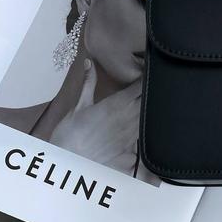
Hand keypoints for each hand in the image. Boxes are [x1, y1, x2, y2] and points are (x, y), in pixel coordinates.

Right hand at [50, 57, 141, 174]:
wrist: (71, 158)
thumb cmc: (72, 131)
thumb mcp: (80, 104)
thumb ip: (88, 83)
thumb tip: (89, 62)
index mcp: (117, 103)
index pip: (141, 86)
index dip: (146, 77)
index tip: (146, 70)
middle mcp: (129, 116)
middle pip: (148, 99)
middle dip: (150, 90)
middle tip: (150, 83)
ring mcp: (132, 132)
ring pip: (150, 114)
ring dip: (149, 106)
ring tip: (149, 99)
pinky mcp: (131, 144)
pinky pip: (144, 130)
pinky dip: (146, 122)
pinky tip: (143, 119)